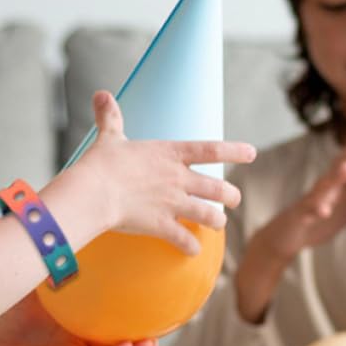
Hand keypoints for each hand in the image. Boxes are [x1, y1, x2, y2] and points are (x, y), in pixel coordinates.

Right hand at [80, 91, 256, 255]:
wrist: (93, 191)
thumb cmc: (100, 163)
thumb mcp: (109, 137)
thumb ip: (111, 118)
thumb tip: (101, 95)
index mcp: (169, 154)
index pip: (210, 149)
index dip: (234, 151)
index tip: (252, 153)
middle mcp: (177, 178)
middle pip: (218, 188)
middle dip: (231, 195)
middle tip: (235, 199)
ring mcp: (172, 203)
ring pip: (209, 215)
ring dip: (217, 221)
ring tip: (218, 224)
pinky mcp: (161, 225)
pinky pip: (184, 240)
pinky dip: (191, 247)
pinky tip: (192, 251)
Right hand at [233, 122, 345, 325]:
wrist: (289, 235)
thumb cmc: (319, 214)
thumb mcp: (345, 200)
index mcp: (338, 182)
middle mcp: (325, 186)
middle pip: (340, 165)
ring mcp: (313, 199)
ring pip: (325, 185)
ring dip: (337, 176)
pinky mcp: (303, 215)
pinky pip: (310, 211)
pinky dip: (317, 210)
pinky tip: (324, 211)